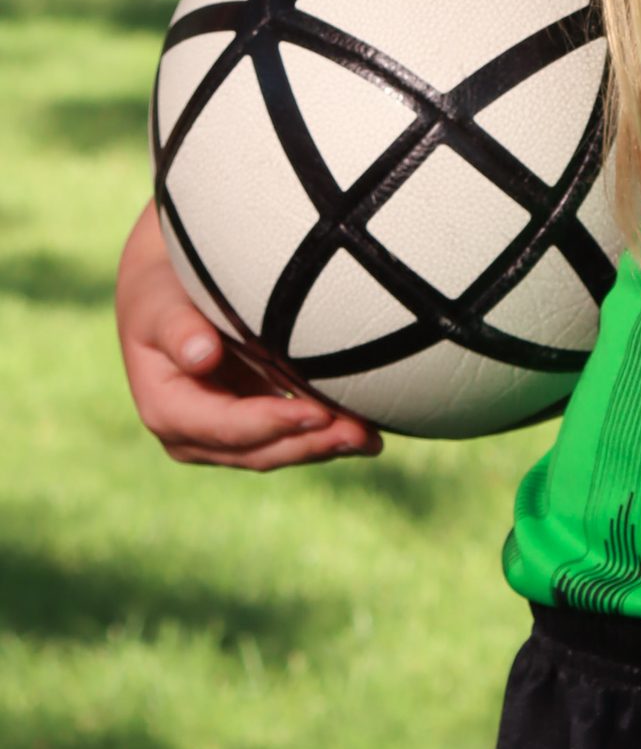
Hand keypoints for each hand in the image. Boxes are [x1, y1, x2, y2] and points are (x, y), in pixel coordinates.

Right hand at [115, 202, 381, 469]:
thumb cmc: (164, 296)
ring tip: (371, 438)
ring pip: (279, 452)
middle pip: (258, 452)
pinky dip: (324, 436)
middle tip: (361, 433)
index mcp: (167, 410)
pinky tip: (365, 432)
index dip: (275, 423)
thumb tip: (201, 355)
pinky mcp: (249, 429)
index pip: (228, 427)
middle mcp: (192, 437)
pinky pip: (289, 439)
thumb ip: (178, 329)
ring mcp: (221, 440)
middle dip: (310, 445)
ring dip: (324, 447)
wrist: (167, 302)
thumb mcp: (161, 305)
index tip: (319, 413)